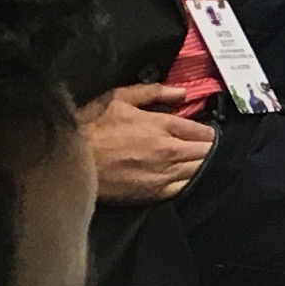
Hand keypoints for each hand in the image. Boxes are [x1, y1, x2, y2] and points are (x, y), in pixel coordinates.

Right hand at [82, 81, 213, 203]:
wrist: (74, 162)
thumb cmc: (93, 128)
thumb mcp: (119, 99)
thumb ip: (153, 92)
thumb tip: (182, 93)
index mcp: (162, 125)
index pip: (203, 131)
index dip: (208, 133)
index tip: (205, 135)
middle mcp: (169, 150)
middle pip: (207, 152)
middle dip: (210, 149)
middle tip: (207, 149)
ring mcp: (165, 173)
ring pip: (201, 170)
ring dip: (205, 165)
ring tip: (201, 163)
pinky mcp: (157, 193)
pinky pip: (187, 187)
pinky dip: (194, 182)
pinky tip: (190, 178)